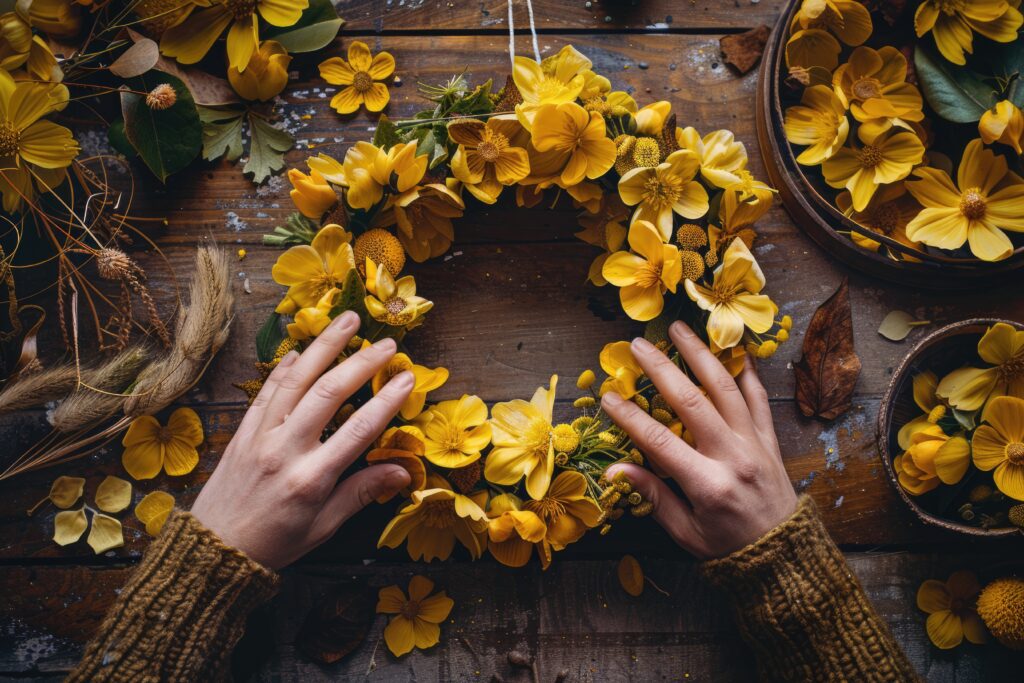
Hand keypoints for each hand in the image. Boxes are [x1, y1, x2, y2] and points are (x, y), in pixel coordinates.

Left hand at [190, 311, 413, 568]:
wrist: (213, 550)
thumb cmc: (275, 542)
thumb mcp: (323, 526)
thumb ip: (361, 493)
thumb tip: (403, 471)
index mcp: (311, 479)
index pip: (359, 430)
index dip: (388, 400)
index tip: (408, 378)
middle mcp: (285, 450)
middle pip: (328, 393)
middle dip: (360, 362)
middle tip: (387, 342)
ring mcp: (260, 435)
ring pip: (295, 379)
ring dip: (323, 346)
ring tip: (347, 321)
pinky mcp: (243, 430)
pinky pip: (267, 389)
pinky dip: (285, 366)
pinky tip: (302, 350)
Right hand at [601, 321, 796, 559]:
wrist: (785, 555)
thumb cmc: (728, 547)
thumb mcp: (686, 532)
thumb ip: (653, 497)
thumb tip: (615, 471)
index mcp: (708, 484)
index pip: (659, 442)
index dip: (630, 418)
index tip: (607, 396)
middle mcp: (733, 457)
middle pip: (692, 402)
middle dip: (662, 369)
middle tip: (638, 345)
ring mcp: (755, 444)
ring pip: (726, 388)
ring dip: (701, 355)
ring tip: (680, 329)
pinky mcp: (770, 439)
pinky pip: (759, 398)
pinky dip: (746, 372)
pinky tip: (733, 349)